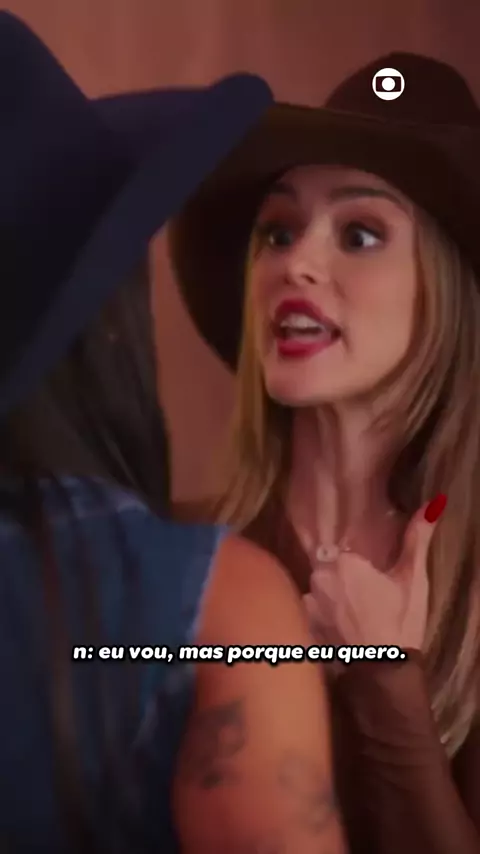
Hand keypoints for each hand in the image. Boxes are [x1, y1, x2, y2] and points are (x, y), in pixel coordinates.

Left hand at [304, 495, 445, 652]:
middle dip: (341, 586)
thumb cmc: (399, 623)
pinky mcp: (303, 630)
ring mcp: (307, 607)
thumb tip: (432, 505)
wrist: (383, 673)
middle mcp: (317, 580)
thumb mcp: (412, 581)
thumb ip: (417, 540)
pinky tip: (338, 637)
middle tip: (362, 605)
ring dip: (328, 605)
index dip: (356, 572)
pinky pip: (309, 619)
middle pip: (327, 575)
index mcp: (342, 563)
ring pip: (317, 597)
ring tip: (350, 624)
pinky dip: (320, 625)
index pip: (343, 557)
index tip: (368, 585)